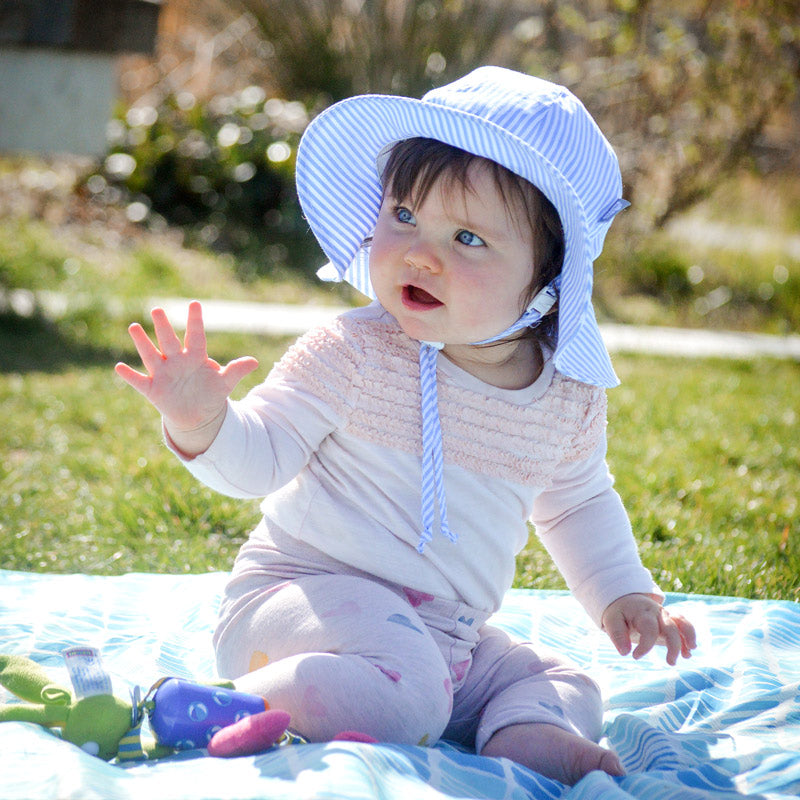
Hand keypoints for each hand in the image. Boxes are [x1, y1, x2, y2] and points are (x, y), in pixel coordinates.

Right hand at [115, 301, 258, 454]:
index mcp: (195, 356)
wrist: (198, 415)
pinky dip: (129, 375)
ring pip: (151, 355)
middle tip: (157, 310)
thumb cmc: (211, 393)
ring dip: (143, 343)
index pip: (196, 336)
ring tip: (134, 327)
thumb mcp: (225, 383)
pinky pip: (139, 381)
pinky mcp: (153, 389)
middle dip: (164, 327)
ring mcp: (163, 373)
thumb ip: (236, 371)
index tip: (195, 304)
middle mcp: (177, 361)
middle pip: (170, 341)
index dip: (196, 321)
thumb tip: (255, 362)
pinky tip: (119, 367)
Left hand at [601, 593, 696, 665]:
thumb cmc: (619, 612)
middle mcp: (657, 612)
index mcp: (642, 612)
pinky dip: (688, 638)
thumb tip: (625, 652)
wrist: (626, 599)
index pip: (649, 629)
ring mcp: (665, 616)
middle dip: (674, 645)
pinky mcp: (670, 621)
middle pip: (671, 627)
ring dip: (688, 637)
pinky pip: (684, 626)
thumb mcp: (612, 620)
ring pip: (682, 623)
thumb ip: (617, 635)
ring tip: (688, 655)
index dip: (645, 645)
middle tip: (670, 663)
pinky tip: (687, 653)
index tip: (635, 656)